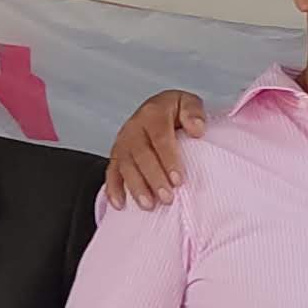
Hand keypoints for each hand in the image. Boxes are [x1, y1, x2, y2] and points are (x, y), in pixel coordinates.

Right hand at [105, 90, 208, 208]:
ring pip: (125, 166)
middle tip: (167, 197)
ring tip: (149, 205)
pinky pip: (111, 172)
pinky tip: (120, 204)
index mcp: (153, 113)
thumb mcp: (188, 102)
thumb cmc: (174, 111)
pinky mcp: (115, 155)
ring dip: (136, 187)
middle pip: (141, 155)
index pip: (160, 138)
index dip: (169, 160)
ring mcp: (123, 142)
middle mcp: (134, 127)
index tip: (178, 180)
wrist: (155, 110)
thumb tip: (197, 129)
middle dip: (154, 178)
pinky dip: (113, 189)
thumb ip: (193, 112)